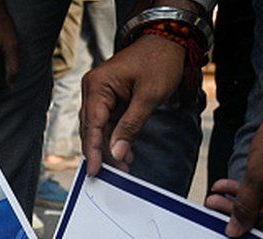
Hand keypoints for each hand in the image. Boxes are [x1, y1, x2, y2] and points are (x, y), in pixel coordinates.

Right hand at [80, 35, 184, 175]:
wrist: (170, 39)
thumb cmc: (160, 61)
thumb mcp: (148, 96)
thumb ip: (131, 126)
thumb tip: (117, 153)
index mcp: (97, 86)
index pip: (92, 125)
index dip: (93, 150)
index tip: (95, 171)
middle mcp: (93, 89)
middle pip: (92, 129)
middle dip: (103, 152)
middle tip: (114, 174)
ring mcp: (101, 93)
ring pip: (100, 128)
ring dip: (111, 147)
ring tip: (125, 166)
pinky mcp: (110, 97)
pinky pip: (110, 122)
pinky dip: (117, 137)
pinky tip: (127, 152)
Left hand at [205, 75, 262, 238]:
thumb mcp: (257, 175)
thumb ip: (244, 207)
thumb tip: (236, 230)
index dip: (244, 235)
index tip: (222, 229)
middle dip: (237, 212)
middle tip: (212, 204)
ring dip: (243, 200)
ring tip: (217, 192)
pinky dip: (258, 190)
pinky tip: (232, 184)